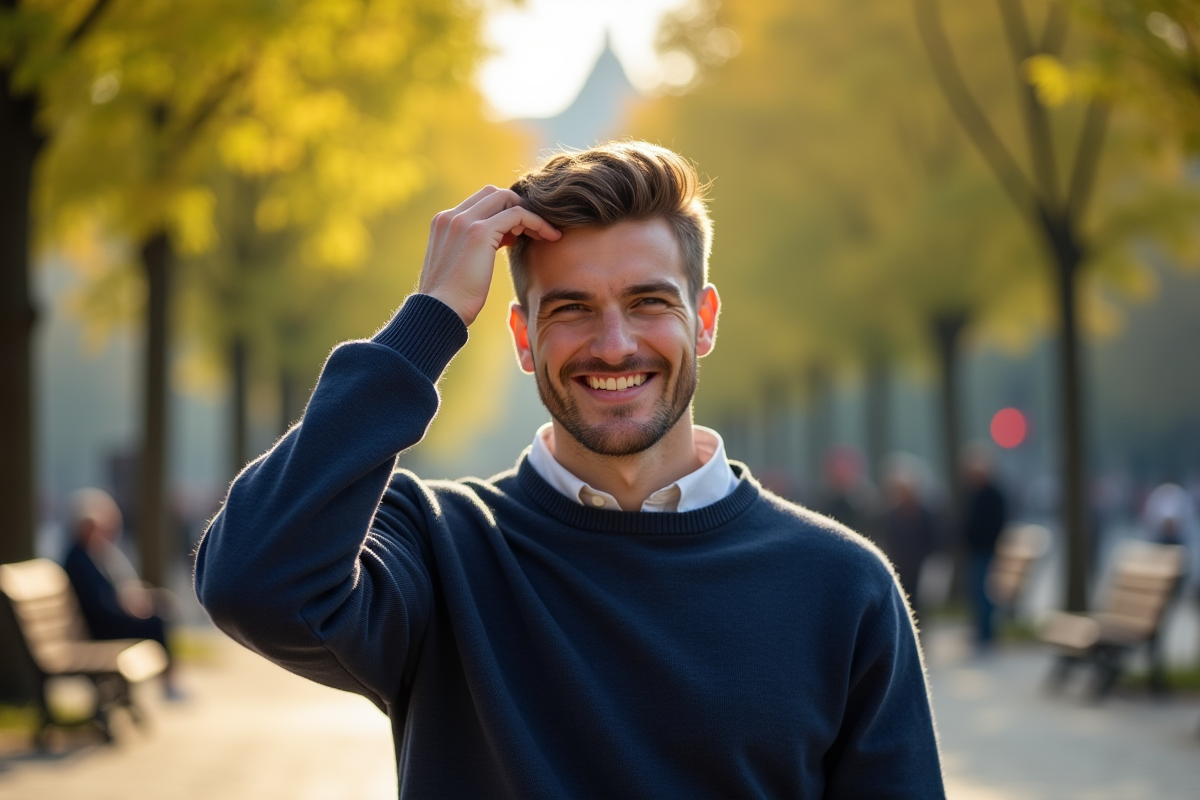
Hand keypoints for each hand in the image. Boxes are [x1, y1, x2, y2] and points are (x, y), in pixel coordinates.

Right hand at [418, 186, 560, 324]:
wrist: (440, 313)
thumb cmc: (450, 300)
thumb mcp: (459, 266)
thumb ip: (472, 248)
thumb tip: (497, 242)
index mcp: (443, 223)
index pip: (479, 202)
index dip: (502, 213)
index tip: (516, 236)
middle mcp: (451, 216)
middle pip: (494, 193)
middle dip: (517, 208)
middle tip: (534, 232)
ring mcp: (464, 221)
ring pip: (506, 198)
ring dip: (530, 214)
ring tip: (545, 235)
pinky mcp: (479, 232)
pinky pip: (517, 214)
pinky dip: (536, 222)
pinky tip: (549, 237)